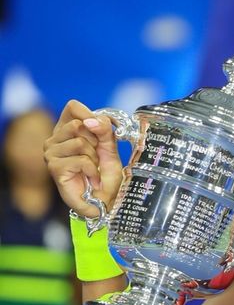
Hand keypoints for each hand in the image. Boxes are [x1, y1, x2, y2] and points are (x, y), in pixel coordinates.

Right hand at [43, 100, 123, 216]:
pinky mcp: (54, 168)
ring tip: (93, 168)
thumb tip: (91, 121)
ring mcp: (51, 153)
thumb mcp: (110, 146)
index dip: (90, 115)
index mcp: (67, 129)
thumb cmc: (106, 173)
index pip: (73, 107)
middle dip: (96, 142)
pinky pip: (81, 160)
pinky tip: (91, 178)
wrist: (106, 198)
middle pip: (78, 124)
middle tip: (96, 156)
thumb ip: (104, 129)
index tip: (101, 132)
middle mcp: (55, 139)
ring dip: (94, 158)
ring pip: (79, 142)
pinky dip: (92, 170)